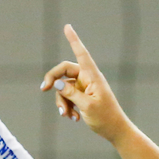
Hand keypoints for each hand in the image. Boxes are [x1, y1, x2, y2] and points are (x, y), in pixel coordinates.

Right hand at [40, 25, 132, 142]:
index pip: (82, 54)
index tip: (67, 26)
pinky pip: (66, 97)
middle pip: (64, 71)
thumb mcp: (86, 106)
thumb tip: (56, 82)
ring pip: (63, 87)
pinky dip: (66, 107)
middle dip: (53, 80)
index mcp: (93, 77)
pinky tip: (73, 118)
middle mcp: (88, 79)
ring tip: (67, 115)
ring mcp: (84, 88)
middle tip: (43, 89)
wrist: (115, 132)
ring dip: (61, 101)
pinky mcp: (81, 96)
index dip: (74, 40)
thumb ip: (70, 93)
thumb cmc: (106, 118)